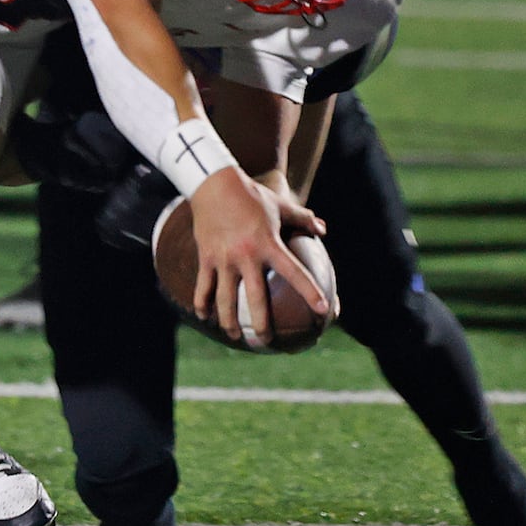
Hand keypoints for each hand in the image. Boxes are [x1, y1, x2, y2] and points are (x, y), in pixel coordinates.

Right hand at [188, 168, 325, 341]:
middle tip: (267, 341)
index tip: (323, 310)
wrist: (213, 184)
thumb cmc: (250, 195)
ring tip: (236, 336)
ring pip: (224, 298)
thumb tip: (323, 230)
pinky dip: (203, 303)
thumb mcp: (280, 204)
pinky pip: (203, 286)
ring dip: (229, 321)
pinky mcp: (206, 257)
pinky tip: (204, 317)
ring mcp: (223, 258)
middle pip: (254, 297)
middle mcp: (246, 255)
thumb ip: (303, 218)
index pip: (294, 273)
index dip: (310, 291)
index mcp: (268, 244)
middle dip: (261, 323)